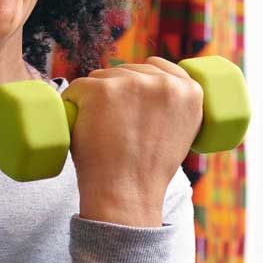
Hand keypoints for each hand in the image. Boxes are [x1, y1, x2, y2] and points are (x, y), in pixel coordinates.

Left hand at [65, 56, 202, 225]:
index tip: (130, 104)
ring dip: (93, 100)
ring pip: (101, 78)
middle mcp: (165, 83)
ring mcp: (133, 83)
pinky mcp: (101, 89)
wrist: (126, 195)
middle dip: (115, 94)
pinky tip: (80, 127)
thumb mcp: (181, 134)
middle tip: (114, 130)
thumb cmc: (146, 172)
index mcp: (190, 92)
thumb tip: (150, 86)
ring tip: (101, 133)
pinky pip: (76, 88)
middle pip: (126, 71)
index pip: (156, 67)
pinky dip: (72, 106)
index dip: (139, 82)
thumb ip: (173, 107)